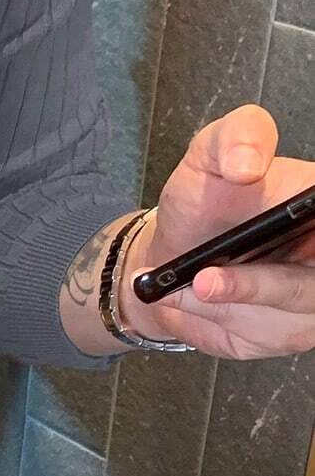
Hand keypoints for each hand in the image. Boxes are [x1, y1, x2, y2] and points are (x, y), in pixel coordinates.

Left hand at [122, 105, 314, 359]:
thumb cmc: (206, 202)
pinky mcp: (288, 335)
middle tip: (202, 281)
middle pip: (310, 288)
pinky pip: (256, 339)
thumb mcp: (210, 153)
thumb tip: (249, 165)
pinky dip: (211, 322)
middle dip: (258, 287)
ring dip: (220, 306)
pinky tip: (185, 301)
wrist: (174, 252)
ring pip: (283, 319)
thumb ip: (235, 136)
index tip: (297, 250)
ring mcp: (313, 303)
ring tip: (177, 285)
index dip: (311, 246)